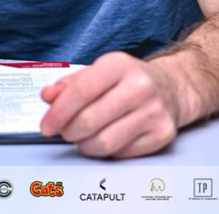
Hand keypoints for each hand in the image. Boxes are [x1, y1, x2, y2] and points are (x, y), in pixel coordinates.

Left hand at [39, 51, 180, 157]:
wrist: (171, 87)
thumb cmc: (128, 80)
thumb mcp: (99, 71)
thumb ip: (69, 84)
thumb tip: (48, 96)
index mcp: (119, 64)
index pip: (81, 90)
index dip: (59, 111)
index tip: (47, 125)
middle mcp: (139, 86)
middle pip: (90, 120)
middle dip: (69, 131)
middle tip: (65, 131)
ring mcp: (153, 111)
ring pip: (105, 142)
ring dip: (85, 145)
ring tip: (82, 138)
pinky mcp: (162, 134)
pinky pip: (122, 154)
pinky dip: (106, 152)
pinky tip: (105, 139)